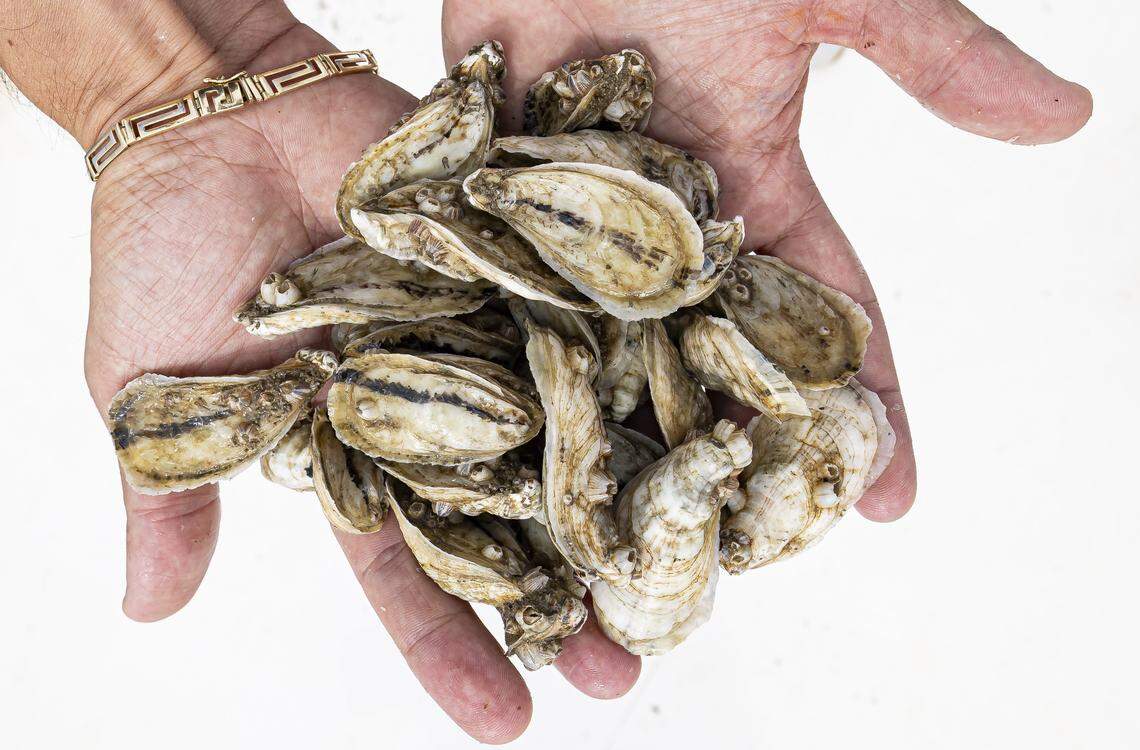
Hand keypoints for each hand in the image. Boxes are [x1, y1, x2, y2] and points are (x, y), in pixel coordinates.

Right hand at [0, 1, 633, 742]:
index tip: (505, 718)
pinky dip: (628, 366)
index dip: (453, 646)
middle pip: (508, 519)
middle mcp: (431, 406)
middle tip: (618, 667)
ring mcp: (478, 337)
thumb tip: (146, 612)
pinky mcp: (510, 264)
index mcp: (355, 454)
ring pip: (560, 433)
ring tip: (677, 571)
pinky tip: (685, 422)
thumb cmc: (166, 248)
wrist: (212, 112)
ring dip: (613, 501)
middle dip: (559, 596)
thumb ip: (171, 499)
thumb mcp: (151, 395)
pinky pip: (576, 319)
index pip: (409, 572)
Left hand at [444, 0, 1091, 525]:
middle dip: (731, 447)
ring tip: (618, 536)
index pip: (823, 312)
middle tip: (744, 553)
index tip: (895, 495)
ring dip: (614, 428)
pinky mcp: (494, 189)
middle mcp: (666, 221)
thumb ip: (932, 56)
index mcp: (752, 186)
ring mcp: (576, 212)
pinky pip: (497, 281)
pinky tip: (505, 438)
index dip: (867, 400)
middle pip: (707, 355)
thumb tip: (1068, 115)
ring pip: (601, 340)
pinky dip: (500, 348)